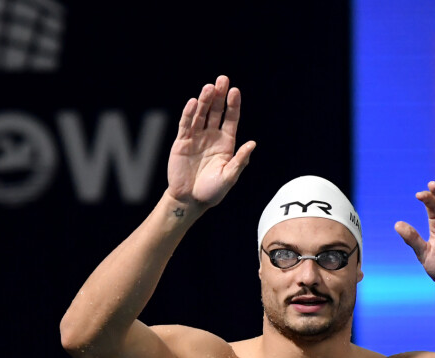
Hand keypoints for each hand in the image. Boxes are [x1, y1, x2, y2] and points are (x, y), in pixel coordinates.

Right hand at [166, 75, 255, 206]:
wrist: (191, 200)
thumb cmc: (212, 191)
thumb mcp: (229, 177)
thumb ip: (240, 161)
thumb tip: (252, 144)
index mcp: (226, 144)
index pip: (230, 119)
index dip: (232, 105)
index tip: (235, 91)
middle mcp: (211, 137)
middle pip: (215, 112)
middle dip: (218, 96)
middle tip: (222, 79)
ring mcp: (196, 138)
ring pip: (200, 115)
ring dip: (204, 101)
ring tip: (208, 88)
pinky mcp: (182, 142)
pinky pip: (186, 125)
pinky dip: (188, 114)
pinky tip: (192, 102)